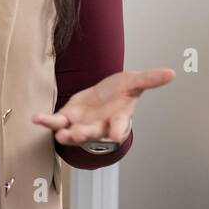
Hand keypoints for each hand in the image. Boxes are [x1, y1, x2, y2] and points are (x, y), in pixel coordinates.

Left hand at [32, 68, 175, 147]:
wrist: (104, 94)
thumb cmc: (120, 92)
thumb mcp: (135, 81)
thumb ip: (150, 79)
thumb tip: (172, 73)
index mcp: (118, 119)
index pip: (120, 127)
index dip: (118, 131)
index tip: (115, 135)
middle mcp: (100, 127)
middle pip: (93, 134)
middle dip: (85, 135)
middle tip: (77, 135)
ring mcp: (82, 125)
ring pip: (74, 133)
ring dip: (66, 134)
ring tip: (59, 134)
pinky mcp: (68, 118)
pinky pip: (56, 122)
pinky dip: (46, 121)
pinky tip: (36, 118)